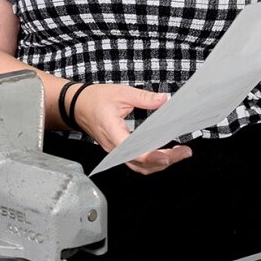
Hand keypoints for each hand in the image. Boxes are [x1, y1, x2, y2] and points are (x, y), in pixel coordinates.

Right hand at [72, 83, 191, 174]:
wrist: (76, 105)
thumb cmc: (94, 99)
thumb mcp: (121, 93)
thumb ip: (144, 98)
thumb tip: (164, 100)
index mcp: (113, 133)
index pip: (136, 153)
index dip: (154, 156)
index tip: (171, 154)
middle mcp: (114, 148)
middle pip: (142, 164)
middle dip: (165, 161)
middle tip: (184, 152)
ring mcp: (115, 152)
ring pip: (139, 167)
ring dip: (159, 164)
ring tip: (178, 154)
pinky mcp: (117, 151)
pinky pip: (135, 162)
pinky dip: (151, 161)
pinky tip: (162, 153)